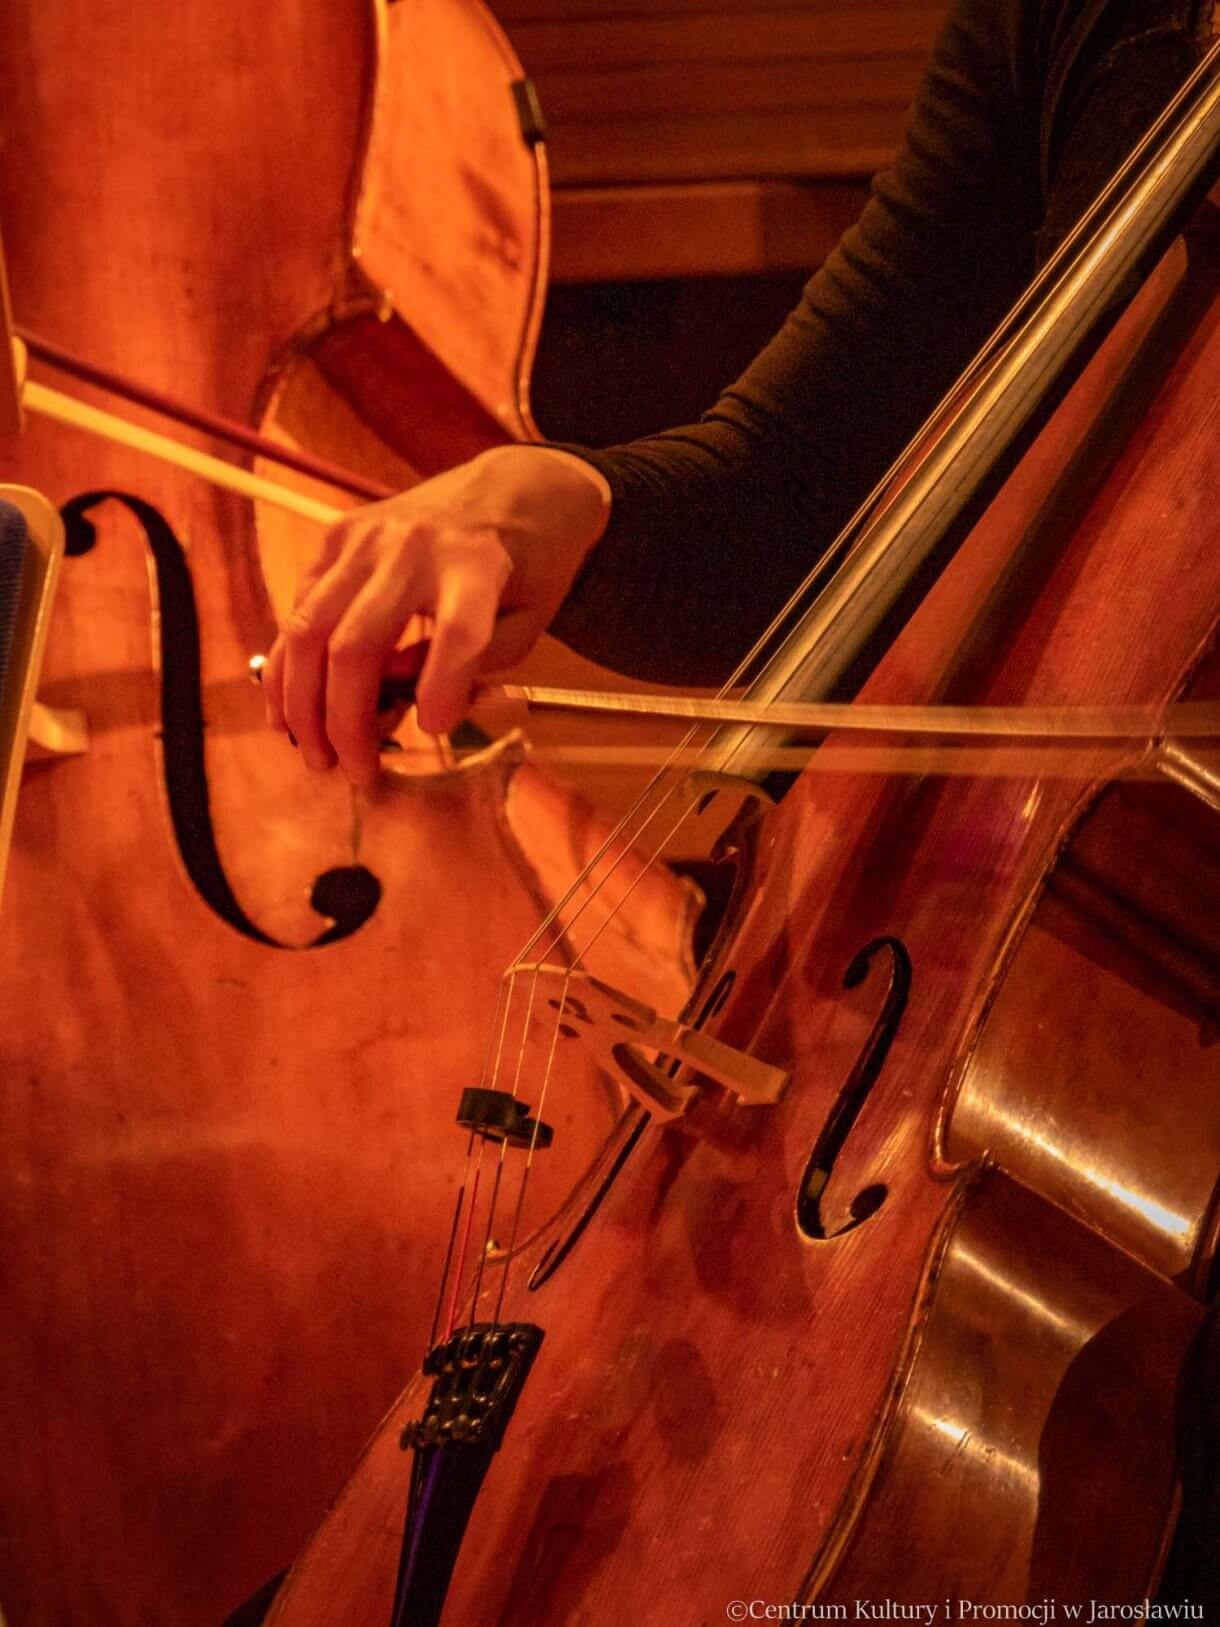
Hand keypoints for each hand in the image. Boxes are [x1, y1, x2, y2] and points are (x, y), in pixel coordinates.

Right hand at [261, 445, 608, 784]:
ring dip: (303, 704)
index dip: (443, 690)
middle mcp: (413, 548)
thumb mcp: (528, 620)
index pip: (457, 634)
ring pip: (309, 630)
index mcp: (477, 566)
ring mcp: (364, 539)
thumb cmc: (527, 566)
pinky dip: (288, 668)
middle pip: (356, 645)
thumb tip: (408, 707)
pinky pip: (298, 609)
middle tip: (354, 772)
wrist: (511, 488)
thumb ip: (477, 665)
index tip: (436, 732)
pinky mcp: (335, 538)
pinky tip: (289, 713)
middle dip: (346, 721)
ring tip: (315, 755)